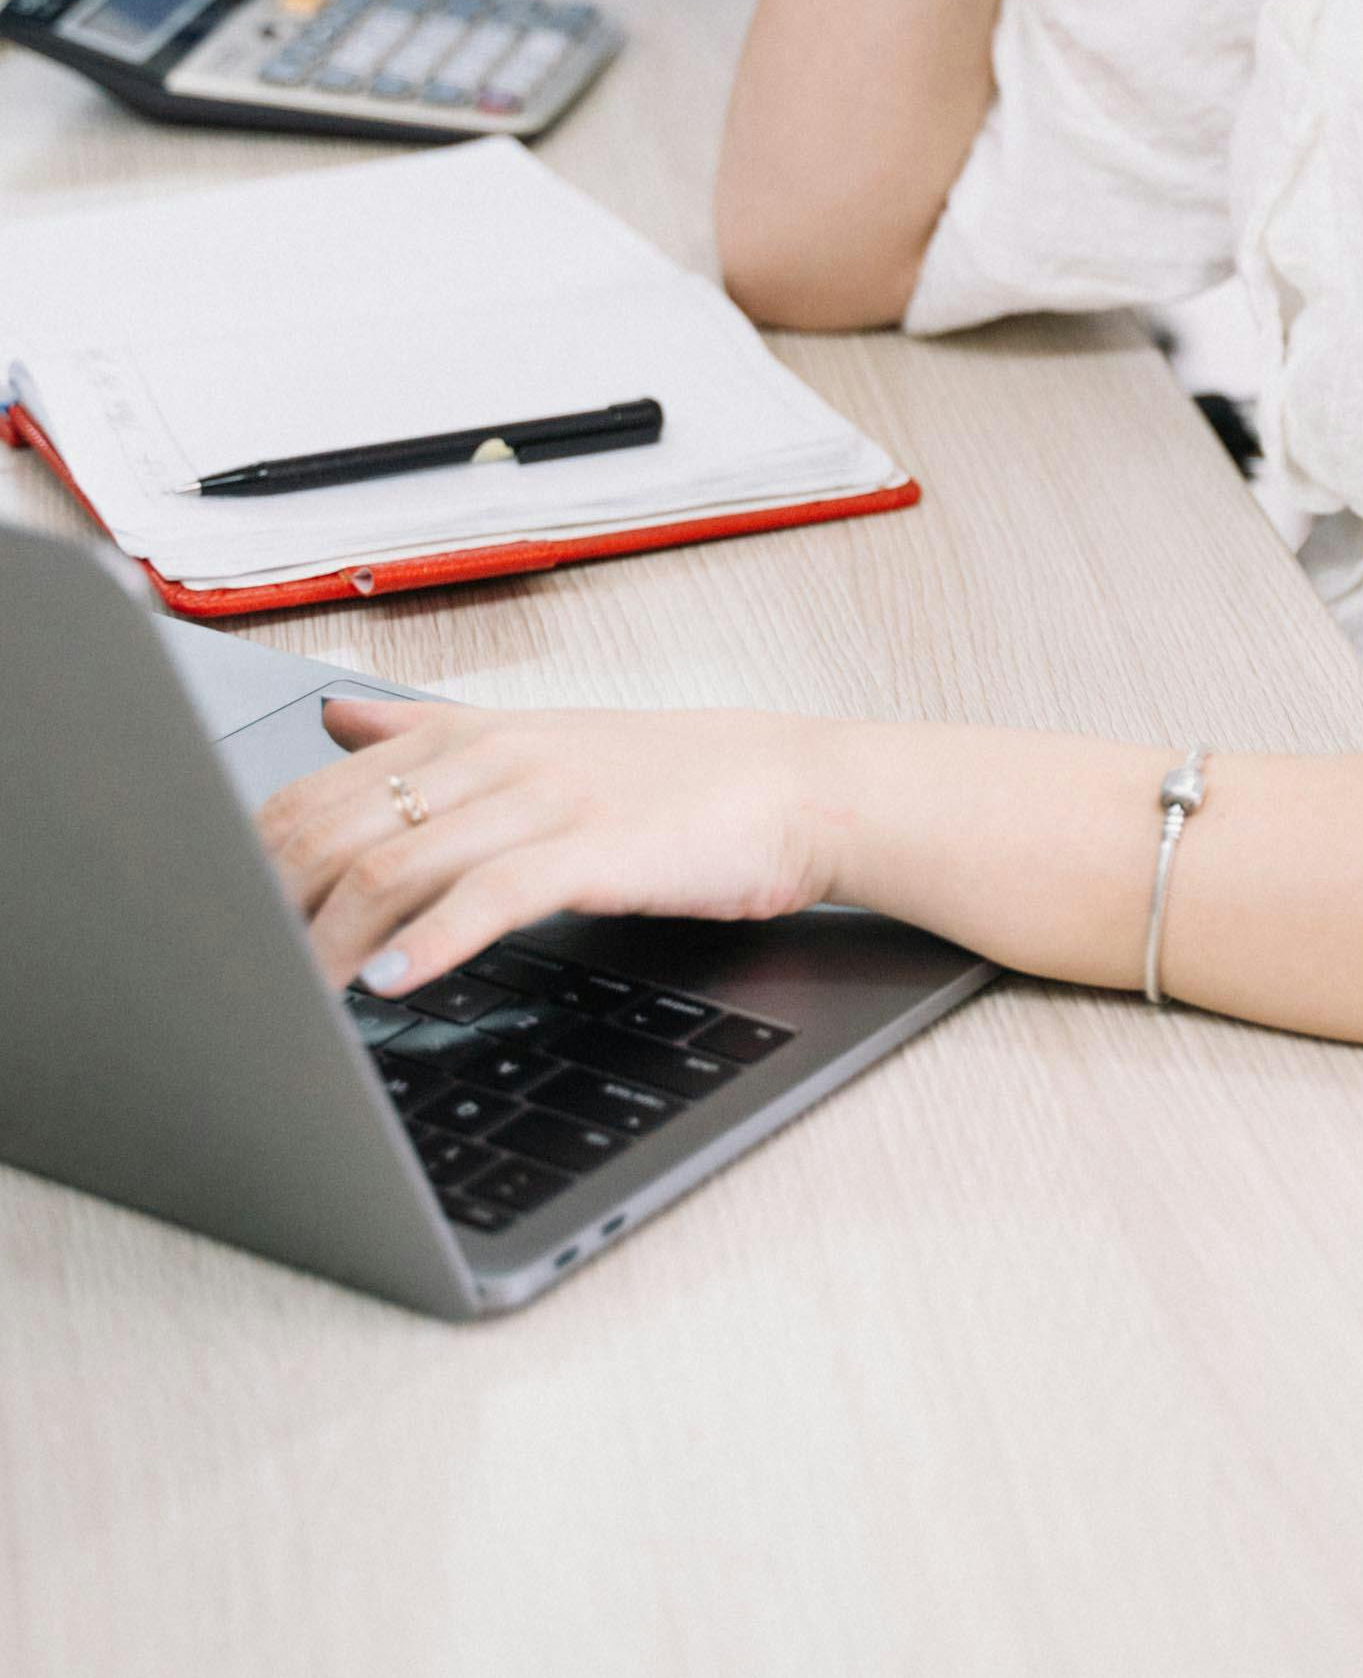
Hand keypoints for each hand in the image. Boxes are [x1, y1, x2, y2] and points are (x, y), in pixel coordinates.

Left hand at [258, 694, 839, 993]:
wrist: (793, 786)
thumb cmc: (670, 777)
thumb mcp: (537, 738)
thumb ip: (428, 732)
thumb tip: (335, 713)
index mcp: (471, 737)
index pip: (321, 790)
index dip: (254, 856)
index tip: (220, 916)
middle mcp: (494, 760)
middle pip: (339, 828)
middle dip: (270, 905)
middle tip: (235, 971)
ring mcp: (543, 801)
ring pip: (397, 865)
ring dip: (329, 943)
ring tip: (292, 998)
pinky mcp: (593, 850)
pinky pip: (491, 897)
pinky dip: (430, 944)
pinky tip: (396, 984)